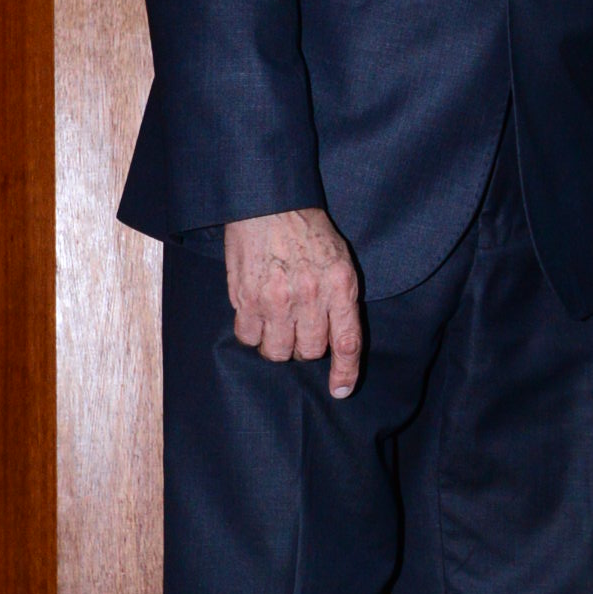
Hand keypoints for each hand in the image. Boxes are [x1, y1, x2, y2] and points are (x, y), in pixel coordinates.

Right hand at [224, 207, 362, 396]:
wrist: (268, 203)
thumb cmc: (307, 231)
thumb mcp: (340, 259)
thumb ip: (341, 298)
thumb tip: (337, 340)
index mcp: (339, 285)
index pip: (347, 342)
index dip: (345, 373)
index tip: (341, 390)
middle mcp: (309, 295)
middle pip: (309, 352)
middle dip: (306, 347)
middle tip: (300, 327)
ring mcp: (275, 298)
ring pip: (277, 351)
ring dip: (278, 344)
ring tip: (278, 322)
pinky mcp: (246, 297)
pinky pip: (248, 336)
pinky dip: (253, 332)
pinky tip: (257, 314)